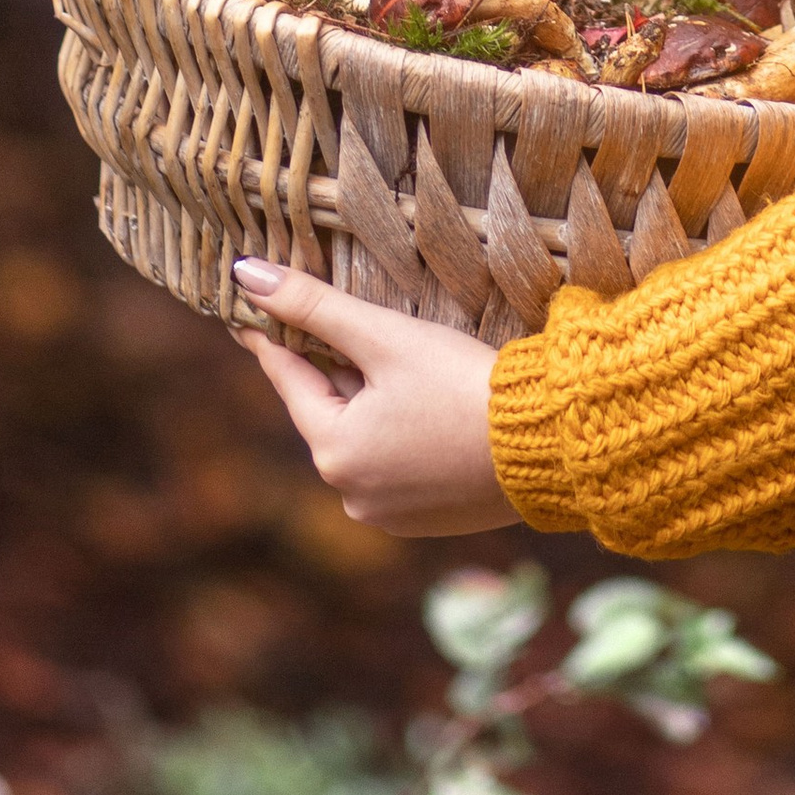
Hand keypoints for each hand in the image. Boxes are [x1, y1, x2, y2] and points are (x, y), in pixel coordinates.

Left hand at [230, 259, 520, 536]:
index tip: (252, 312)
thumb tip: (247, 273)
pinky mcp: (427, 521)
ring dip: (371, 403)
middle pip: (329, 411)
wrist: (547, 444)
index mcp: (333, 450)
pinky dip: (402, 436)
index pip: (289, 378)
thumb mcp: (386, 337)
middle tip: (338, 326)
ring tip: (395, 364)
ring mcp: (389, 514)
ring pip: (364, 440)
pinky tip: (428, 409)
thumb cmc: (462, 385)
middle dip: (337, 369)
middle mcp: (350, 495)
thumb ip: (315, 305)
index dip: (273, 337)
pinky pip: (396, 467)